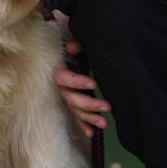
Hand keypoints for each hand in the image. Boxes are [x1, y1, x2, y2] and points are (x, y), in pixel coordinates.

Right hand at [52, 11, 110, 137]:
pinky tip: (92, 133)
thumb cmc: (73, 36)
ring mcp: (69, 93)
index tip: (94, 84)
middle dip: (89, 105)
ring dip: (89, 118)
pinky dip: (84, 124)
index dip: (77, 83)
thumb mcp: (74, 34)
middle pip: (71, 99)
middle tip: (107, 107)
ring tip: (104, 124)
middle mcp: (62, 84)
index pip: (63, 79)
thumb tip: (72, 48)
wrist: (71, 41)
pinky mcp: (76, 98)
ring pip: (76, 109)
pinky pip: (78, 114)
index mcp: (59, 68)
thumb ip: (74, 39)